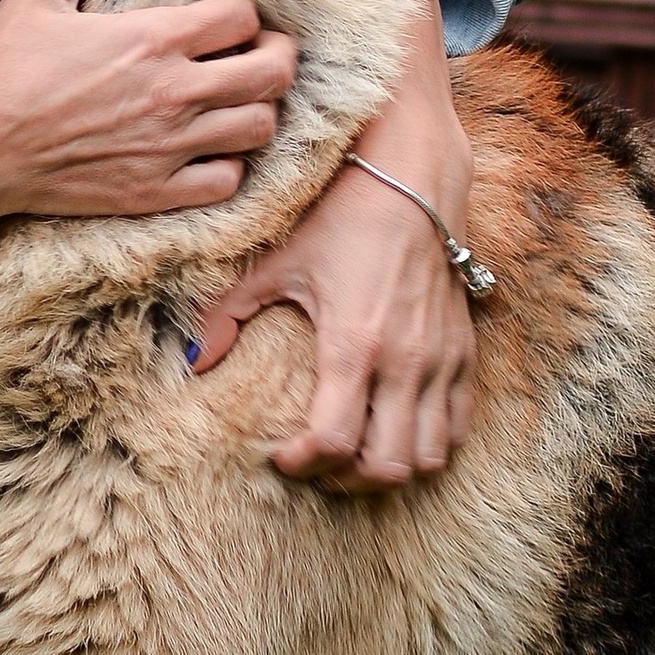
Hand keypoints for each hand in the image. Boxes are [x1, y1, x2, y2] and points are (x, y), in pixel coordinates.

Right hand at [0, 0, 296, 316]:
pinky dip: (227, 165)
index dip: (244, 11)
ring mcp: (169, 147)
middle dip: (277, 56)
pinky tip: (206, 149)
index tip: (228, 15)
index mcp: (152, 38)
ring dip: (256, 109)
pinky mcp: (155, 191)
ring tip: (235, 100)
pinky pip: (227, 182)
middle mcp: (174, 93)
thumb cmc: (2, 68)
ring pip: (259, 128)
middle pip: (273, 73)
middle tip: (259, 53)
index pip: (243, 16)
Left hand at [191, 0, 476, 489]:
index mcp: (354, 344)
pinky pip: (460, 423)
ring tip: (354, 450)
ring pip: (431, 455)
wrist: (412, 175)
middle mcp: (405, 360)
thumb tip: (189, 361)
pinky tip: (395, 424)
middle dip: (348, 479)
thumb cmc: (338, 215)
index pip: (337, 442)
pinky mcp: (465, 348)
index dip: (306, 464)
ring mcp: (441, 358)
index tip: (281, 456)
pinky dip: (431, 441)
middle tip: (316, 462)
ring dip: (391, 466)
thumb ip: (227, 315)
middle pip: (389, 466)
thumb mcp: (275, 262)